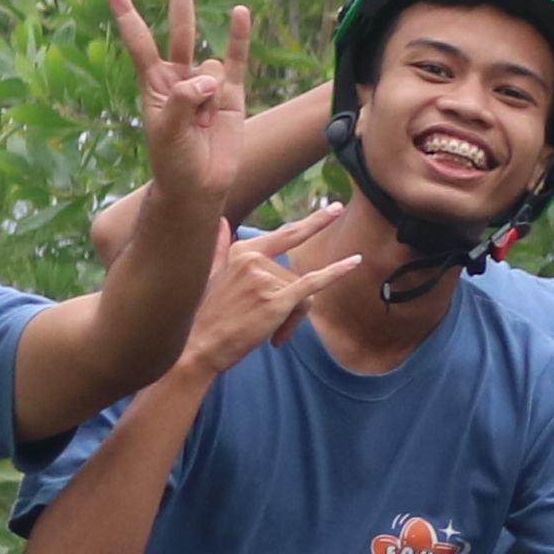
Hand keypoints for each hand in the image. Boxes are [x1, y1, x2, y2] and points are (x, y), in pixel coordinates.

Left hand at [112, 0, 253, 229]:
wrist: (199, 187)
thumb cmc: (173, 161)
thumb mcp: (166, 130)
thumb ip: (183, 100)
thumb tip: (211, 79)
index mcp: (154, 84)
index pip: (140, 43)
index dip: (128, 16)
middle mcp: (179, 77)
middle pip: (179, 28)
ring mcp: (206, 84)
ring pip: (209, 67)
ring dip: (208, 92)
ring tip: (204, 126)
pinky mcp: (231, 94)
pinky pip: (235, 60)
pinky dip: (238, 38)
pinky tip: (241, 14)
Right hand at [178, 207, 361, 377]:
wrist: (199, 344)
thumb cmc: (207, 315)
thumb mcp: (210, 273)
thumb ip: (220, 246)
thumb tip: (221, 221)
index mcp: (242, 251)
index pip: (285, 236)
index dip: (313, 223)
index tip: (335, 209)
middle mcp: (254, 258)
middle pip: (296, 276)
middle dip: (296, 299)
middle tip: (313, 253)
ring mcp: (265, 278)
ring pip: (302, 294)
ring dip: (291, 320)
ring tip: (270, 335)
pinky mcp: (276, 301)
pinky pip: (312, 284)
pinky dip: (335, 273)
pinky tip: (354, 263)